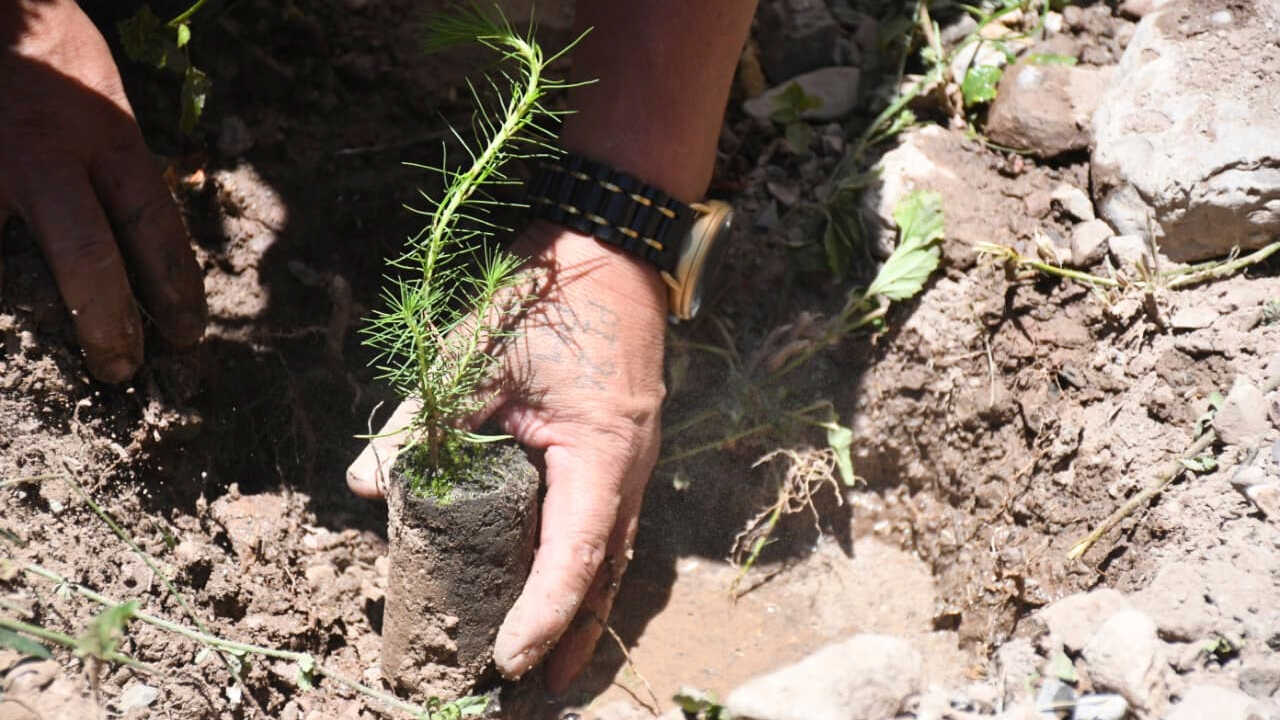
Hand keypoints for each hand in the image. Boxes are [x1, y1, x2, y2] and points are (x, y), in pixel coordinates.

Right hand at [0, 0, 205, 381]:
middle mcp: (50, 155)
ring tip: (34, 369)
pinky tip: (6, 325)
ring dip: (24, 322)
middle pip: (89, 258)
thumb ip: (114, 161)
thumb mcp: (101, 95)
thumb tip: (136, 235)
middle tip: (122, 370)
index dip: (175, 288)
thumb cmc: (47, 49)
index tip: (187, 335)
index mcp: (107, 135)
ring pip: (8, 264)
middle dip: (108, 323)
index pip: (155, 227)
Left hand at [347, 221, 665, 691]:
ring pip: (613, 551)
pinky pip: (608, 521)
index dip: (544, 613)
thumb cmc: (547, 297)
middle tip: (535, 686)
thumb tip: (361, 486)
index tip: (508, 658)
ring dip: (583, 607)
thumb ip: (425, 423)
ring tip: (551, 659)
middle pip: (605, 570)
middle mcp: (628, 467)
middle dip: (572, 633)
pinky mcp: (622, 445)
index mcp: (600, 451)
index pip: (577, 554)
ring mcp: (632, 458)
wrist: (609, 246)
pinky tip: (561, 580)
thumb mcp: (476, 356)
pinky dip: (586, 564)